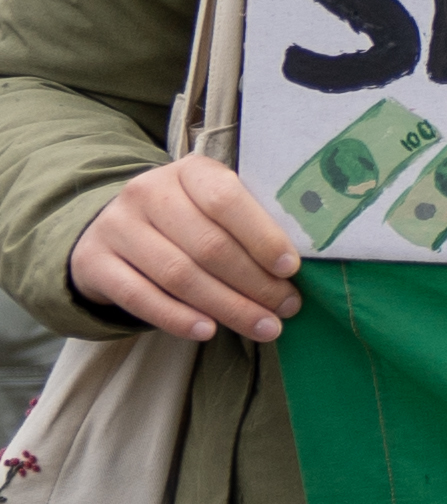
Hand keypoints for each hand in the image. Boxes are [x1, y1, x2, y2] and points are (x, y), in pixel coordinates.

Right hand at [72, 155, 296, 341]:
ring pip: (178, 274)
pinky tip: (208, 332)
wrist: (116, 229)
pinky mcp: (93, 261)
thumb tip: (294, 268)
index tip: (291, 270)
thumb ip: (250, 223)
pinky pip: (139, 296)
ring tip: (265, 327)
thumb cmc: (188, 220)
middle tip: (286, 308)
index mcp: (188, 171)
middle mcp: (147, 192)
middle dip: (254, 283)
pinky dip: (176, 318)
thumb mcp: (215, 207)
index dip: (262, 237)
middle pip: (207, 245)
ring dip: (227, 306)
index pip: (226, 199)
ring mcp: (116, 226)